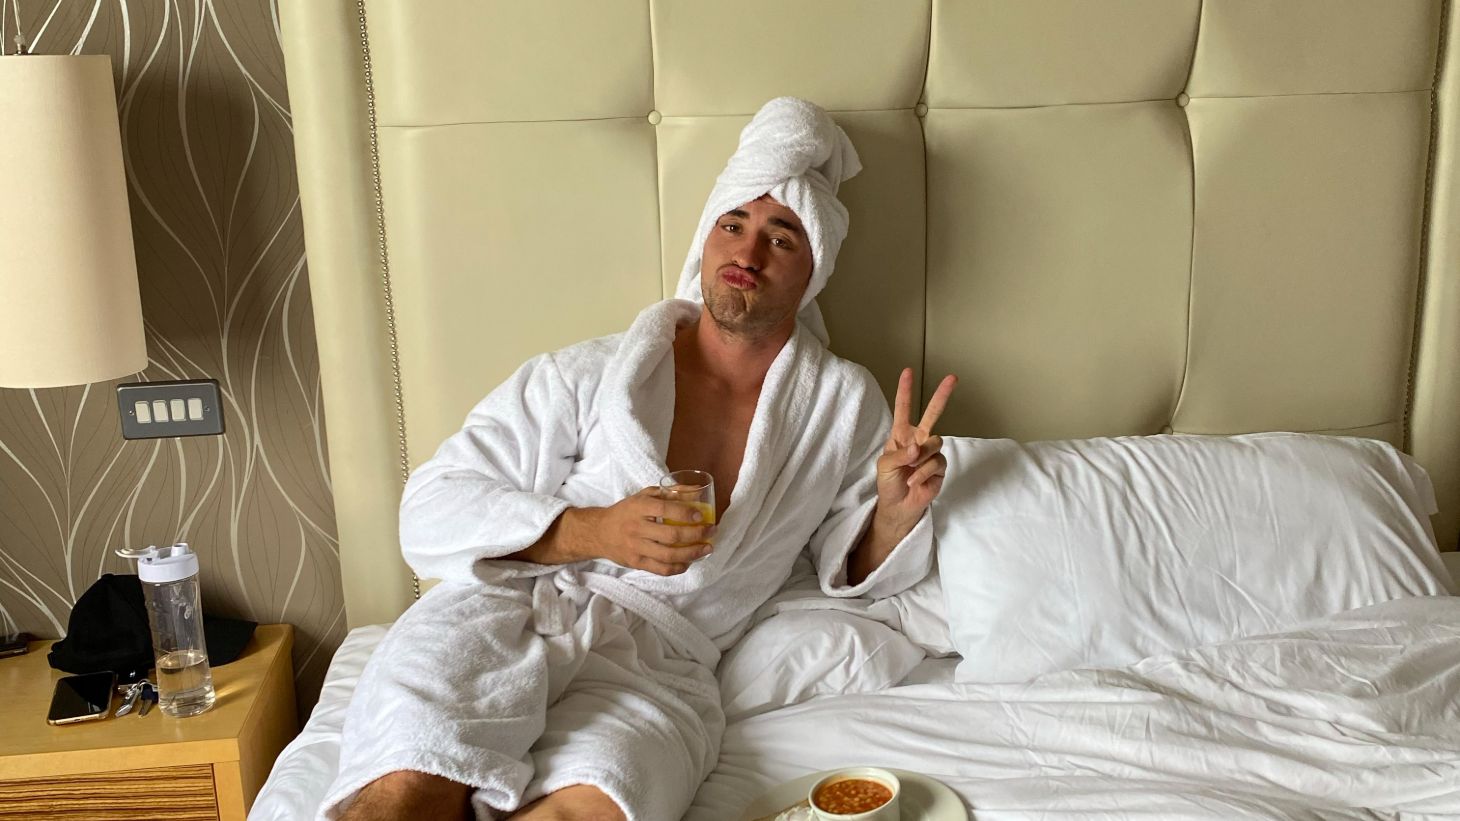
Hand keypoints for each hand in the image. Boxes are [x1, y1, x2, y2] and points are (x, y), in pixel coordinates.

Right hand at [574, 488, 715, 575]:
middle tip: (711, 531)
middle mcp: (636, 528)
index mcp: (638, 508)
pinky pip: (661, 569)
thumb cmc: (625, 512)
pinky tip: (688, 562)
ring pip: (668, 555)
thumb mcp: (642, 496)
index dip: (685, 513)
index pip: (664, 510)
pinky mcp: (636, 563)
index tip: (701, 515)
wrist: (598, 533)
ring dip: (692, 553)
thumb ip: (667, 493)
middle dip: (696, 535)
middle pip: (671, 535)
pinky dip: (677, 567)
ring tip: (706, 548)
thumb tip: (695, 490)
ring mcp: (636, 548)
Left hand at [874, 368, 956, 530]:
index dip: (905, 390)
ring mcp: (931, 453)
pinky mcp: (940, 467)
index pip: (903, 409)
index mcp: (901, 435)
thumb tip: (918, 448)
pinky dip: (924, 473)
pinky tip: (915, 482)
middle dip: (942, 396)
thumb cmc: (888, 483)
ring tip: (910, 471)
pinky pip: (937, 462)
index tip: (908, 372)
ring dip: (921, 458)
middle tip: (953, 378)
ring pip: (935, 442)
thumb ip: (900, 454)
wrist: (898, 506)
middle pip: (932, 414)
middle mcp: (918, 440)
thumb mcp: (885, 466)